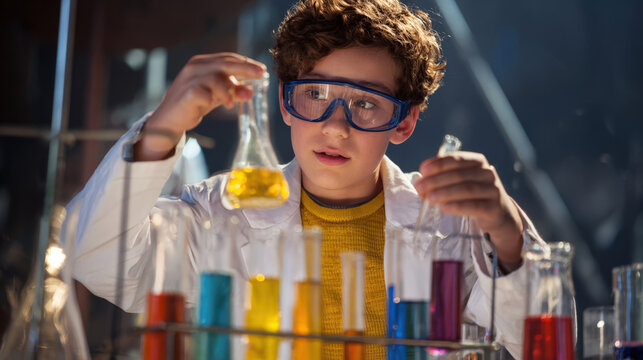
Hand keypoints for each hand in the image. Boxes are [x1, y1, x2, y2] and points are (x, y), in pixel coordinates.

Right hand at [134, 53, 265, 160]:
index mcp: (202, 63)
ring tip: (230, 103)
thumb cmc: (194, 104)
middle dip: (245, 68)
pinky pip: (202, 92)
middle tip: (261, 75)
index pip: (228, 58)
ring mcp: (188, 80)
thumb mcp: (217, 96)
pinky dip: (211, 97)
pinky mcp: (185, 94)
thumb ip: (233, 92)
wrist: (170, 119)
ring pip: (215, 78)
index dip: (246, 63)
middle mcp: (195, 67)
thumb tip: (251, 91)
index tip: (262, 70)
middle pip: (224, 63)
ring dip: (227, 90)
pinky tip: (214, 103)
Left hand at [414, 151, 523, 264]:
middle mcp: (487, 173)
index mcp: (477, 162)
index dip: (438, 163)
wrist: (498, 214)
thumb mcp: (460, 181)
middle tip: (420, 187)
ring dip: (445, 193)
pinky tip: (444, 208)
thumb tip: (420, 182)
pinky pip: (474, 206)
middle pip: (459, 174)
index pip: (456, 159)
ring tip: (429, 199)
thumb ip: (442, 178)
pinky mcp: (494, 208)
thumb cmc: (472, 195)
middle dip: (436, 180)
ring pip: (466, 189)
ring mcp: (493, 190)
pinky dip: (457, 206)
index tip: (423, 169)